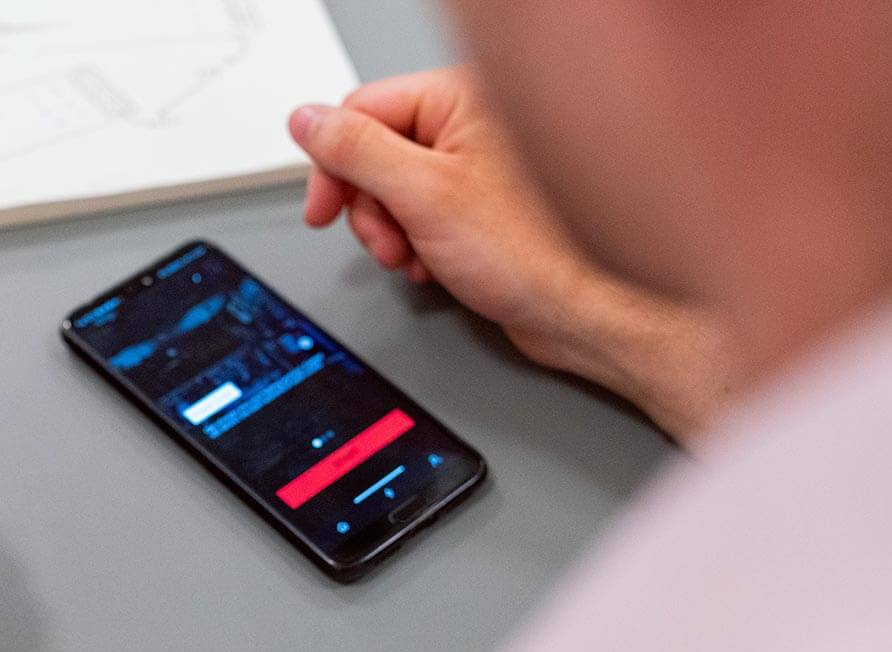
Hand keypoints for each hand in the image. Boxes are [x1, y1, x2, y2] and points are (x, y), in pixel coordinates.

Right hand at [290, 67, 736, 439]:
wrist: (584, 313)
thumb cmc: (536, 252)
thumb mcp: (423, 194)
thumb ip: (356, 151)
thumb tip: (307, 120)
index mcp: (463, 97)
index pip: (365, 111)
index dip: (335, 163)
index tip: (323, 207)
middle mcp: (473, 125)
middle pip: (376, 154)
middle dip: (370, 207)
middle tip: (387, 240)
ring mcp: (476, 169)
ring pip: (395, 193)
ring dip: (392, 233)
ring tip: (417, 257)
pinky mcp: (479, 209)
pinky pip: (421, 219)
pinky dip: (417, 247)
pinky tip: (437, 266)